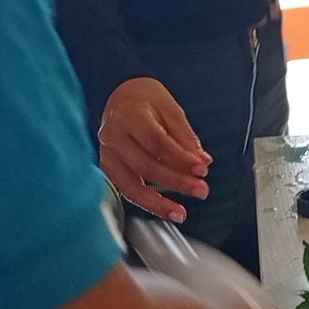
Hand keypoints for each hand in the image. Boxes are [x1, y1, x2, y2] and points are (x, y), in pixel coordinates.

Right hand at [99, 77, 210, 221]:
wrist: (120, 95)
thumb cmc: (145, 99)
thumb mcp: (170, 108)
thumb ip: (185, 136)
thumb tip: (202, 161)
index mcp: (128, 114)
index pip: (157, 142)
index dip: (180, 159)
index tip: (201, 169)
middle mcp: (113, 135)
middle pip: (146, 165)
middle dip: (176, 181)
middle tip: (201, 190)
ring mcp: (107, 153)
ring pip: (131, 185)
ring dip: (158, 202)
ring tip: (180, 213)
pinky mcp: (107, 167)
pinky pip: (125, 190)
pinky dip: (145, 202)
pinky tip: (163, 209)